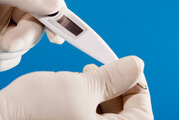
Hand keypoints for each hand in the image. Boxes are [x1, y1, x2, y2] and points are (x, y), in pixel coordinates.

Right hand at [0, 56, 152, 119]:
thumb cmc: (37, 108)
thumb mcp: (81, 86)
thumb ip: (114, 77)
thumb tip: (137, 65)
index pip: (142, 115)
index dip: (138, 87)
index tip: (129, 68)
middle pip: (124, 117)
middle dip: (115, 89)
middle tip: (99, 70)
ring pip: (104, 118)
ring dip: (100, 94)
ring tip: (84, 75)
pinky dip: (85, 104)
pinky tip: (72, 88)